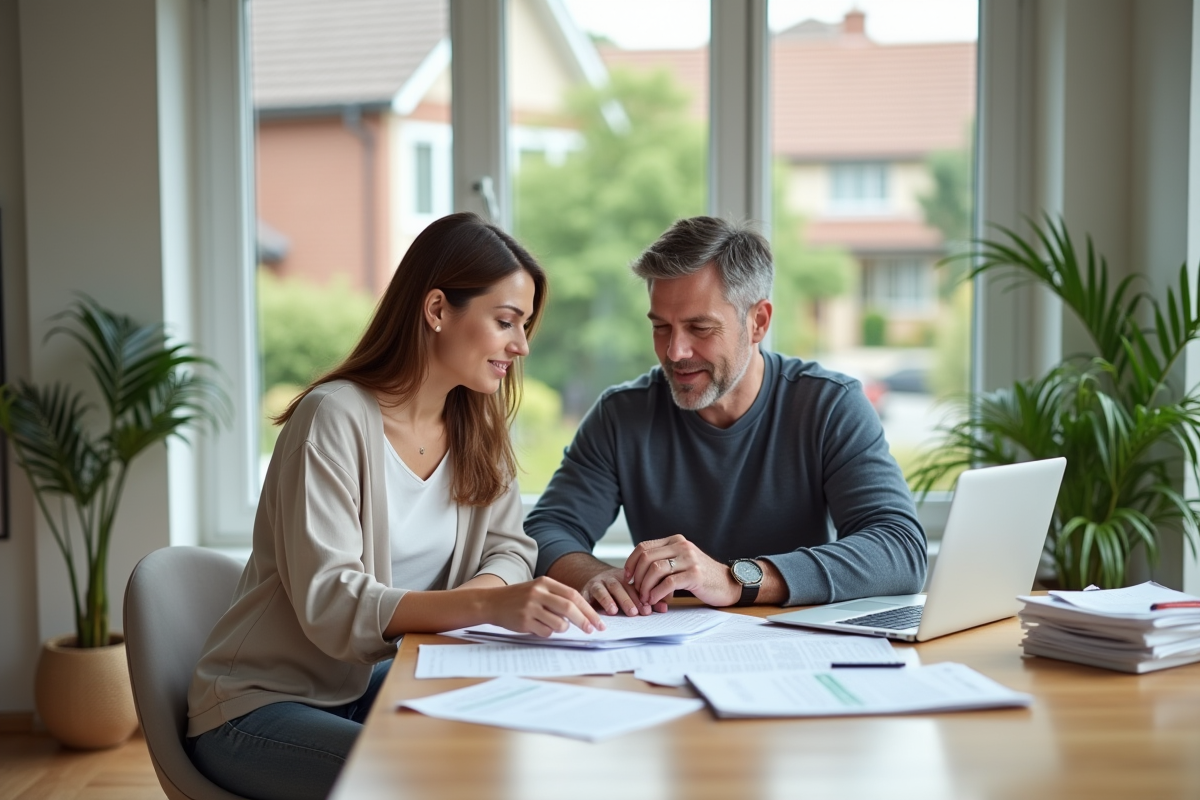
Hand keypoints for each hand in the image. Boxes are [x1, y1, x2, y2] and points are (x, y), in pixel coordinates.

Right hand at [487, 577, 605, 636]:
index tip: (597, 621)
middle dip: (584, 621)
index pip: (573, 595)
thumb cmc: (519, 597)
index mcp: (544, 583)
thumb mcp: (538, 589)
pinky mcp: (524, 621)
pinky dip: (547, 632)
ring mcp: (530, 607)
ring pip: (559, 623)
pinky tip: (538, 627)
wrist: (492, 602)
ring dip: (563, 628)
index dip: (588, 609)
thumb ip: (557, 597)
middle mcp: (538, 593)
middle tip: (592, 629)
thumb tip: (583, 614)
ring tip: (554, 625)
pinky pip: (545, 632)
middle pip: (569, 608)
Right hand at [581, 566, 667, 616]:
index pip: (632, 587)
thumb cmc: (618, 590)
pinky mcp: (583, 592)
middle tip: (634, 612)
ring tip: (614, 611)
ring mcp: (595, 585)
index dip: (639, 598)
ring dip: (607, 600)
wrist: (594, 580)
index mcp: (624, 578)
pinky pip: (584, 598)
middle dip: (626, 600)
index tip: (647, 610)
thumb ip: (647, 600)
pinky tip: (592, 614)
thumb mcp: (632, 592)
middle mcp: (609, 579)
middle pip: (617, 587)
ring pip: (600, 590)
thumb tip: (664, 608)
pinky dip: (588, 605)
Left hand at [624, 535, 740, 607]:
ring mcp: (689, 559)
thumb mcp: (681, 563)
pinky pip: (668, 582)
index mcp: (675, 541)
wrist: (729, 584)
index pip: (644, 547)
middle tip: (636, 591)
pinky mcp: (695, 574)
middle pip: (647, 558)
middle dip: (637, 577)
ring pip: (655, 569)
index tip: (627, 577)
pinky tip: (654, 600)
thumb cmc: (702, 577)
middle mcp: (682, 546)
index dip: (631, 562)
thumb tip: (636, 575)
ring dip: (645, 586)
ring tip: (645, 598)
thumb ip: (663, 563)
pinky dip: (656, 593)